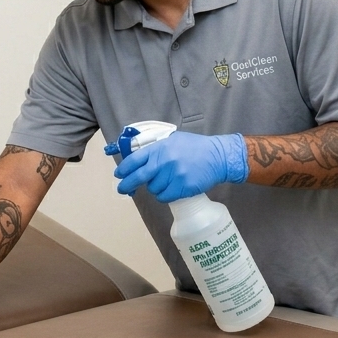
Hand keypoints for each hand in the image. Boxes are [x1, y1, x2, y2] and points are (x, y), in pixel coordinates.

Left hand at [111, 132, 247, 201]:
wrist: (217, 157)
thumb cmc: (195, 148)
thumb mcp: (173, 140)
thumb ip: (156, 149)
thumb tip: (138, 160)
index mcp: (160, 148)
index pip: (134, 160)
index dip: (124, 169)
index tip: (119, 174)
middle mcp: (164, 161)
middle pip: (138, 177)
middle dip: (127, 185)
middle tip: (122, 189)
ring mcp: (173, 175)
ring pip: (153, 189)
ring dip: (156, 188)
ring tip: (166, 181)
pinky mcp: (182, 187)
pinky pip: (164, 197)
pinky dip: (165, 195)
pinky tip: (171, 189)